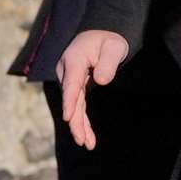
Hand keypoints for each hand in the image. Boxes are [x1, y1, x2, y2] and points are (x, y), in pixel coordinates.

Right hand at [56, 30, 129, 149]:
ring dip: (79, 126)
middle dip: (75, 121)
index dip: (69, 101)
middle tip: (82, 140)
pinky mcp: (76, 88)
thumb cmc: (109, 40)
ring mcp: (69, 81)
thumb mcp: (114, 47)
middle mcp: (67, 72)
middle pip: (70, 99)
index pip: (71, 83)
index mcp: (73, 60)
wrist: (102, 35)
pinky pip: (78, 107)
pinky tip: (88, 138)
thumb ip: (108, 63)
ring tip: (87, 145)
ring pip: (73, 107)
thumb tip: (101, 81)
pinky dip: (82, 122)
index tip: (67, 117)